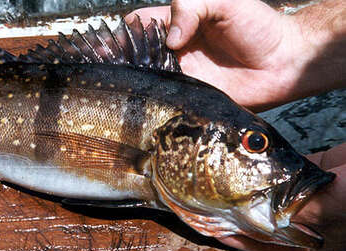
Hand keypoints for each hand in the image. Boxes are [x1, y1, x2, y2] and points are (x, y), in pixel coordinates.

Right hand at [126, 0, 344, 111]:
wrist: (284, 62)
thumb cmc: (257, 25)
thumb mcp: (223, 1)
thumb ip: (191, 7)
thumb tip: (170, 40)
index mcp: (177, 23)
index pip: (139, 25)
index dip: (123, 33)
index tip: (111, 45)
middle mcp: (173, 50)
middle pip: (136, 54)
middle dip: (118, 60)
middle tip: (105, 68)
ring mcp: (180, 74)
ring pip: (145, 78)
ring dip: (131, 82)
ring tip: (115, 86)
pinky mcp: (190, 96)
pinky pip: (165, 99)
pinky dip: (152, 101)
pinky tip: (140, 102)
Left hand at [220, 143, 345, 250]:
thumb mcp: (330, 207)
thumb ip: (295, 211)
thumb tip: (259, 216)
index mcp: (318, 242)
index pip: (273, 248)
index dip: (246, 243)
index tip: (220, 233)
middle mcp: (313, 221)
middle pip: (269, 222)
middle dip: (243, 215)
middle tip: (214, 208)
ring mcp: (315, 196)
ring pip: (275, 196)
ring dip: (253, 191)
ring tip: (225, 187)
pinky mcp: (318, 172)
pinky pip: (287, 172)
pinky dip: (269, 168)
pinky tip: (248, 163)